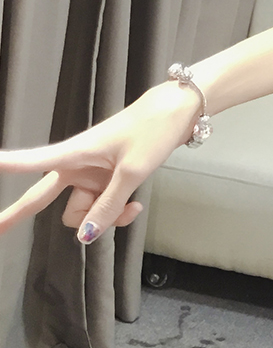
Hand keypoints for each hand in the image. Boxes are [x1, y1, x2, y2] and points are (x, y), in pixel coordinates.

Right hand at [0, 83, 201, 243]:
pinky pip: (102, 206)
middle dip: (19, 213)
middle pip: (44, 198)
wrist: (181, 111)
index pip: (29, 162)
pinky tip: (133, 207)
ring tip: (129, 208)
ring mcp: (93, 174)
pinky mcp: (110, 178)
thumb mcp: (132, 171)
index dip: (5, 166)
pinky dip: (114, 212)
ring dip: (100, 218)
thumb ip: (108, 205)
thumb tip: (85, 237)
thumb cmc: (152, 130)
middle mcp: (77, 166)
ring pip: (81, 210)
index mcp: (74, 154)